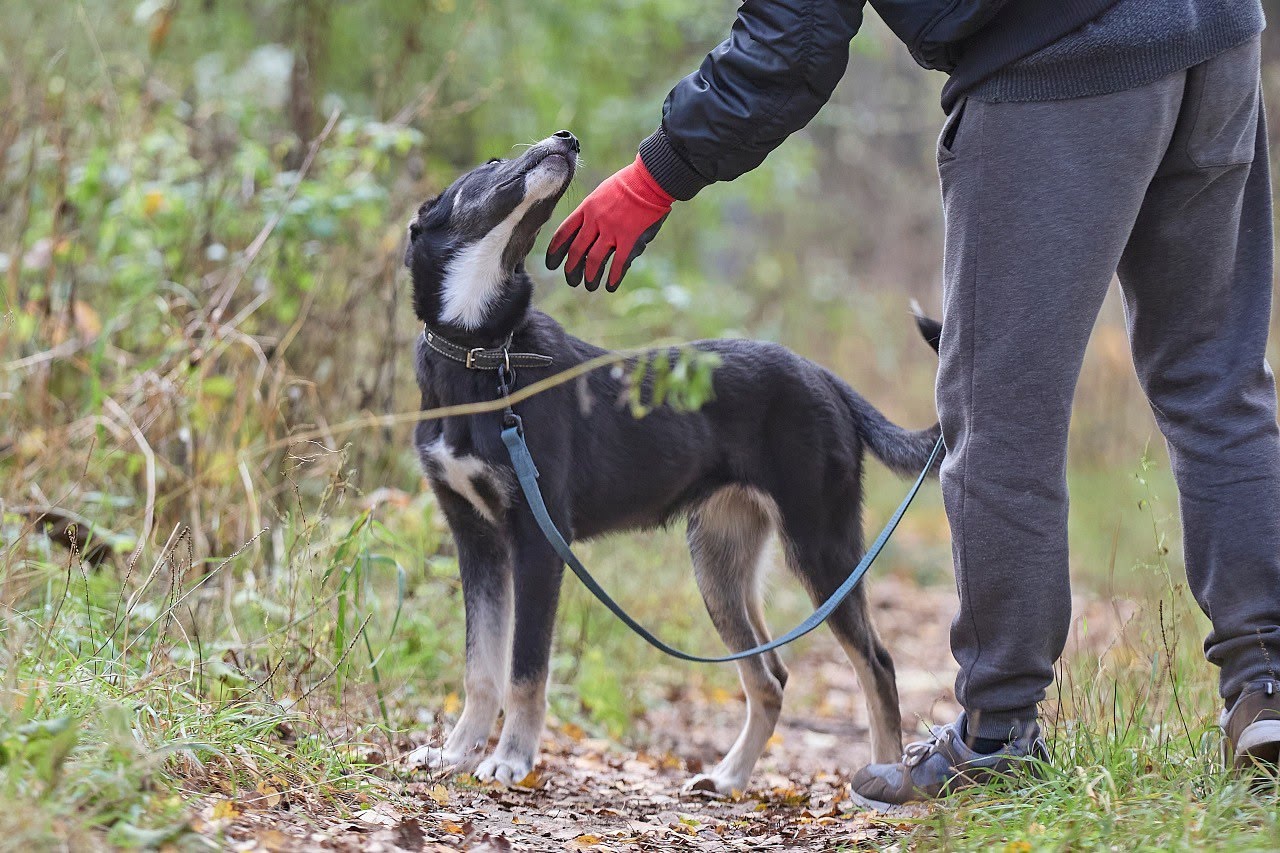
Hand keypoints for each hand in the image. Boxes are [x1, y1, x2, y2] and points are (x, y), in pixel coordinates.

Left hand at [546, 155, 672, 290]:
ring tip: (589, 285)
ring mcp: (612, 230)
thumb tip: (587, 228)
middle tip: (570, 279)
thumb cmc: (629, 182)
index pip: (564, 232)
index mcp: (586, 208)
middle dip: (571, 268)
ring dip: (590, 275)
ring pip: (594, 259)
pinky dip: (614, 276)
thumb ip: (593, 210)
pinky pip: (618, 262)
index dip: (556, 250)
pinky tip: (610, 285)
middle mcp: (595, 221)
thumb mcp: (602, 192)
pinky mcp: (629, 238)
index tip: (551, 263)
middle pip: (577, 250)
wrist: (649, 179)